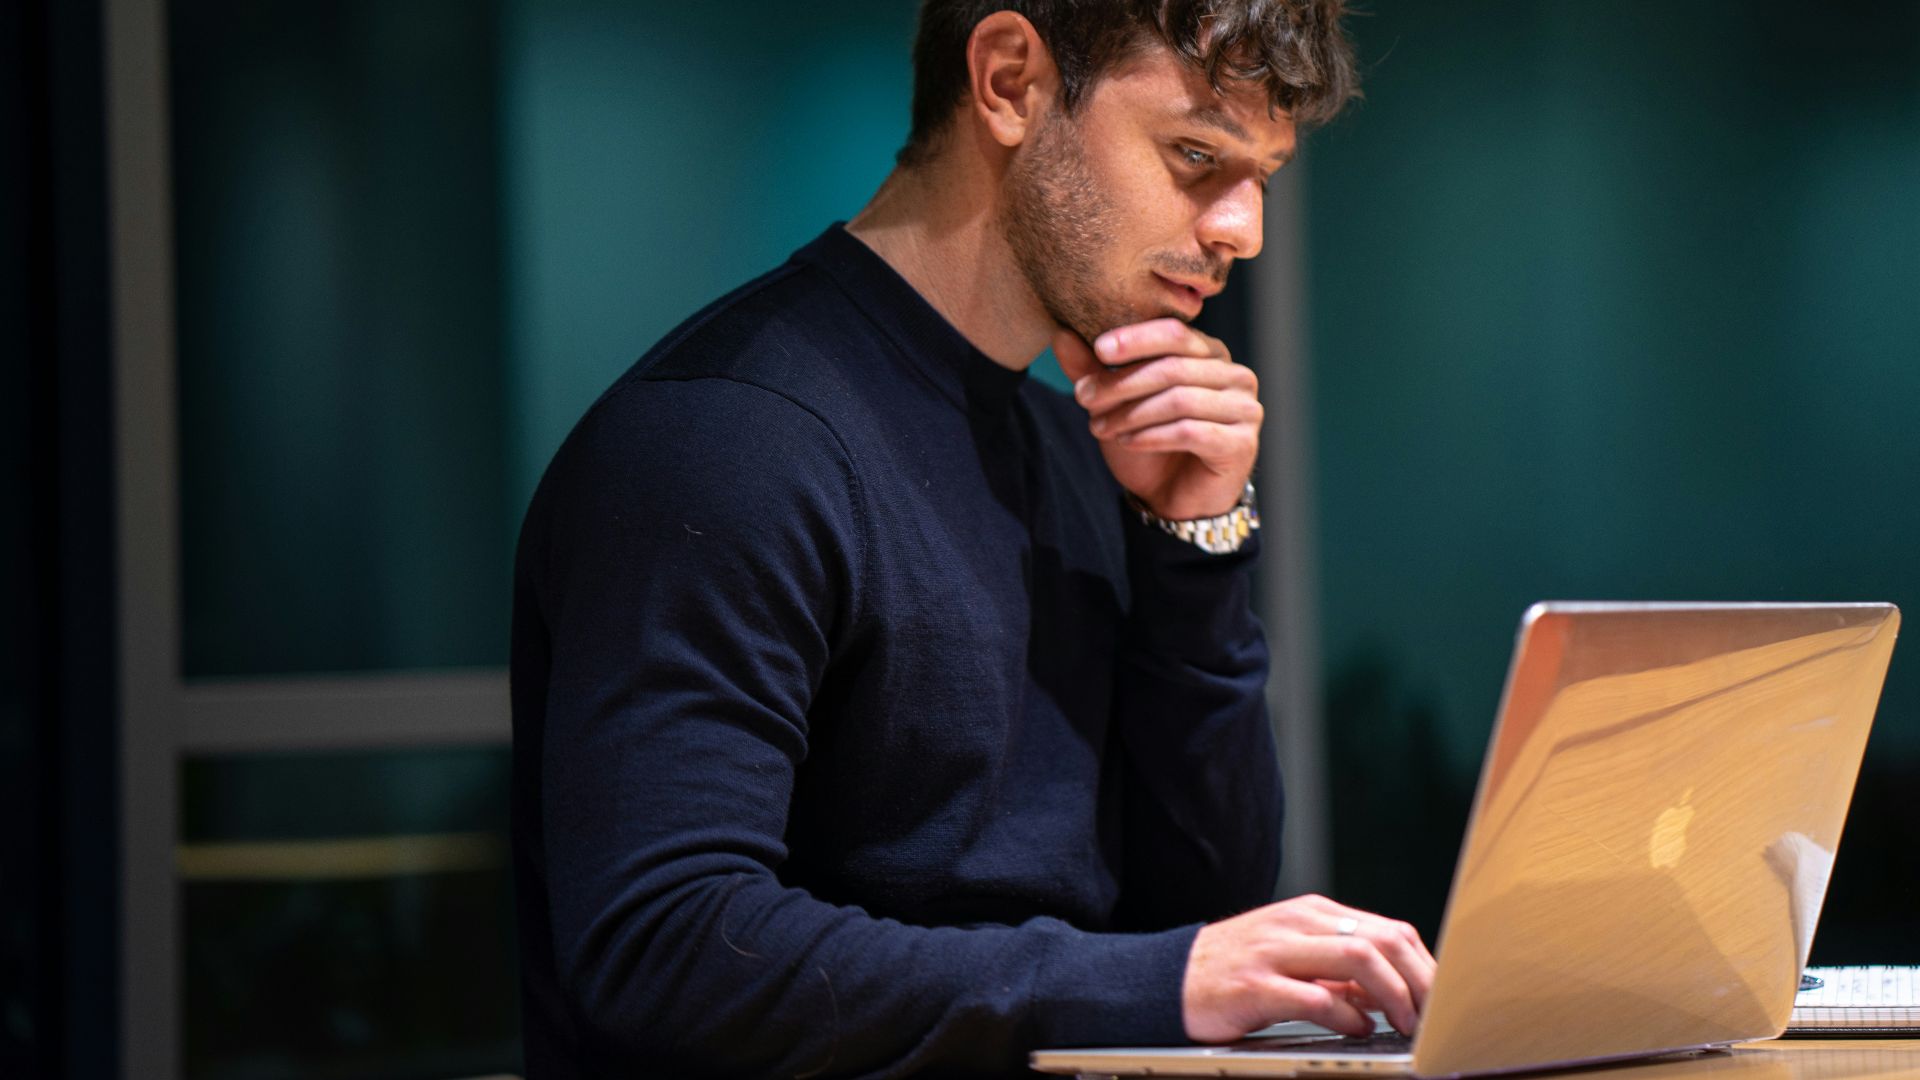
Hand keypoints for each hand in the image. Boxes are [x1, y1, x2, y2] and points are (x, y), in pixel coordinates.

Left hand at [1053, 319, 1260, 520]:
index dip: (1137, 339)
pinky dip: (1152, 436)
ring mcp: (1245, 409)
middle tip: (1084, 399)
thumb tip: (1061, 334)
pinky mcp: (1241, 444)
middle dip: (1121, 383)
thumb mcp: (1115, 403)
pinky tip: (1128, 442)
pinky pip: (1191, 432)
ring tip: (1100, 427)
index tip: (1099, 349)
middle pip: (1173, 367)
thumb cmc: (1150, 443)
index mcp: (1210, 353)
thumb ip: (1092, 370)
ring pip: (1179, 399)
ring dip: (1132, 413)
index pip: (1175, 333)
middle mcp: (1235, 375)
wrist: (1173, 498)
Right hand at [1182, 894, 1437, 1041]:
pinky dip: (1348, 1016)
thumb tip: (1393, 994)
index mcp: (1312, 914)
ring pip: (1358, 958)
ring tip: (1403, 1024)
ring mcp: (1275, 951)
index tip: (1439, 1001)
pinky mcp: (1255, 985)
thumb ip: (1340, 972)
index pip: (1388, 930)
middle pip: (1382, 940)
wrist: (1169, 980)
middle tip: (1431, 1018)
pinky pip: (1317, 997)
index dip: (1424, 968)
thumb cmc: (1237, 972)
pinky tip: (1357, 1029)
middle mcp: (1297, 924)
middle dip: (1419, 982)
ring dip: (1393, 996)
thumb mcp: (1293, 959)